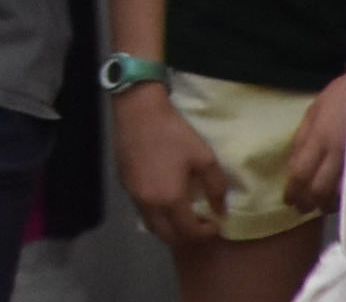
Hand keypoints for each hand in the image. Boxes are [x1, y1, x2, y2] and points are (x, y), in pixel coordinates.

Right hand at [113, 84, 229, 243]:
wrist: (138, 110)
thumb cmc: (174, 133)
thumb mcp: (204, 157)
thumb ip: (216, 188)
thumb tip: (220, 211)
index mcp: (170, 198)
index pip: (189, 232)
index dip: (206, 232)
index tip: (215, 222)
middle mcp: (149, 203)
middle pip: (167, 235)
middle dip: (187, 235)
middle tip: (200, 223)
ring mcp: (133, 194)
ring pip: (151, 224)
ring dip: (169, 227)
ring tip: (182, 213)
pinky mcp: (124, 183)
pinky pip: (141, 209)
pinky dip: (156, 213)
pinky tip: (164, 197)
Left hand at [284, 68, 345, 212]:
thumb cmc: (343, 94)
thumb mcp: (315, 108)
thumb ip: (304, 134)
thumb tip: (294, 158)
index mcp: (317, 136)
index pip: (299, 171)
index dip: (293, 189)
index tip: (288, 200)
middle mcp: (335, 151)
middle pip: (317, 186)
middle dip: (308, 201)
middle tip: (302, 210)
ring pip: (339, 192)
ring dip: (328, 204)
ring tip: (321, 209)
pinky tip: (345, 202)